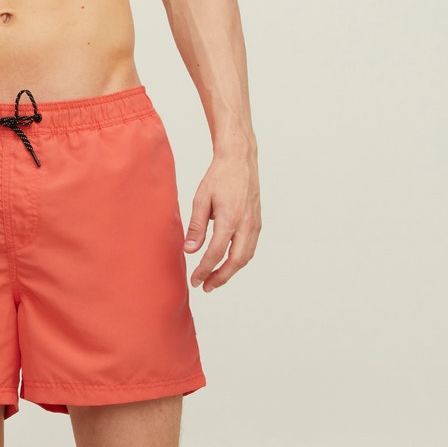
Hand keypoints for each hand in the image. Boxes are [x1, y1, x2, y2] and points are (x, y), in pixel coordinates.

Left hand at [184, 152, 261, 289]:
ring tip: (215, 279)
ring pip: (246, 257)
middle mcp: (246, 224)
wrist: (240, 160)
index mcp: (230, 218)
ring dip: (231, 271)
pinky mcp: (257, 222)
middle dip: (221, 277)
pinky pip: (250, 247)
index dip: (205, 270)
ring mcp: (255, 224)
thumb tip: (190, 250)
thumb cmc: (219, 177)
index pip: (216, 253)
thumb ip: (196, 227)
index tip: (195, 280)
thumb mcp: (201, 200)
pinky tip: (227, 263)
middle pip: (236, 261)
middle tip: (205, 287)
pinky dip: (239, 260)